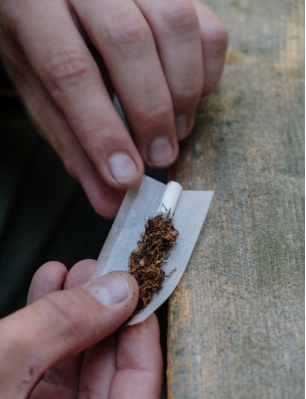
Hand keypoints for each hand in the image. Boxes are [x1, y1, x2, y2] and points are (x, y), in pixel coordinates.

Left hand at [0, 0, 227, 217]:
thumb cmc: (45, 51)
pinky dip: (206, 72)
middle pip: (127, 40)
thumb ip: (75, 145)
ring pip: (175, 23)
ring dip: (183, 92)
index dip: (102, 130)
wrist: (59, 6)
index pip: (69, 69)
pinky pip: (207, 26)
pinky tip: (188, 98)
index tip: (126, 177)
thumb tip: (110, 201)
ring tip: (175, 132)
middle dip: (151, 111)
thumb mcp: (44, 96)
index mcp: (33, 9)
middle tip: (158, 158)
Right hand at [0, 261, 162, 398]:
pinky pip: (39, 379)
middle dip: (103, 326)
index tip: (141, 308)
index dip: (143, 359)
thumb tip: (116, 291)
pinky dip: (44, 335)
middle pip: (104, 394)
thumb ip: (59, 328)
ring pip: (70, 382)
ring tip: (74, 276)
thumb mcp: (0, 366)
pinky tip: (47, 293)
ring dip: (73, 322)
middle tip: (106, 280)